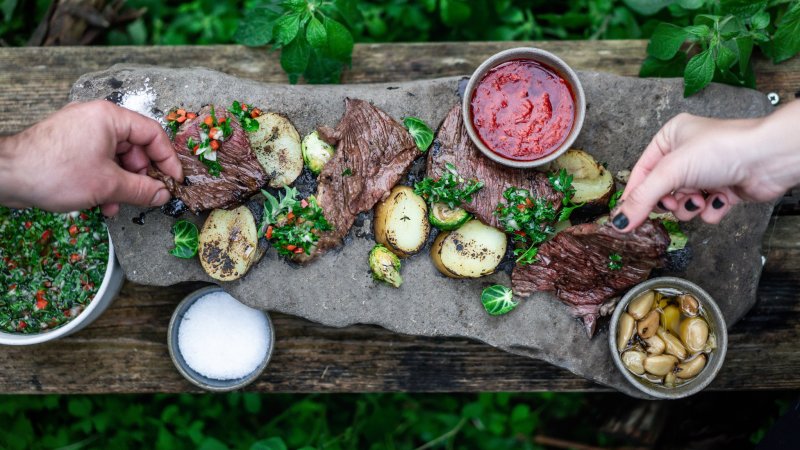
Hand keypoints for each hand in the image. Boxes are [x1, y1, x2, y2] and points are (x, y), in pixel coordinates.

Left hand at [0, 100, 182, 215]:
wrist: (7, 175)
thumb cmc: (54, 171)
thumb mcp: (108, 184)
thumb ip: (142, 189)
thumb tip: (163, 194)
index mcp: (110, 117)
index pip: (152, 134)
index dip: (167, 159)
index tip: (174, 180)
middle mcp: (97, 119)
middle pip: (135, 147)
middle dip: (140, 176)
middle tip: (145, 195)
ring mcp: (82, 131)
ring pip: (116, 158)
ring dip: (122, 183)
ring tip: (116, 205)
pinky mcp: (70, 145)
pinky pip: (99, 161)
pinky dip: (105, 180)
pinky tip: (101, 202)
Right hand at [611, 101, 799, 231]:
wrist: (768, 158)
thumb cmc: (723, 149)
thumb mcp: (671, 171)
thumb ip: (642, 198)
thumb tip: (619, 222)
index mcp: (670, 137)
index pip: (641, 172)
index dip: (635, 196)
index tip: (624, 219)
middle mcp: (687, 153)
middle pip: (662, 191)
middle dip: (670, 202)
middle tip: (675, 203)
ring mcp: (706, 171)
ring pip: (684, 203)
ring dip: (691, 207)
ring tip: (701, 199)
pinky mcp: (724, 188)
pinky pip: (706, 209)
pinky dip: (712, 209)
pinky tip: (721, 200)